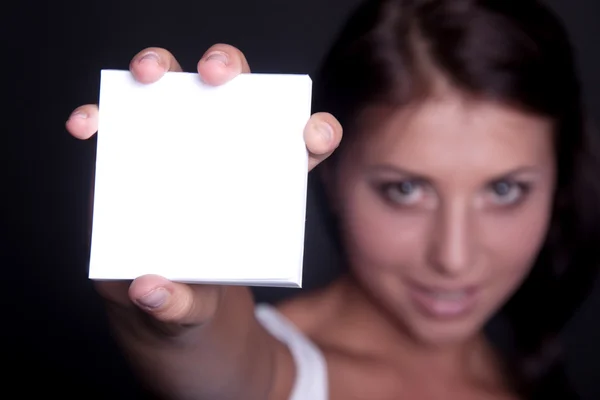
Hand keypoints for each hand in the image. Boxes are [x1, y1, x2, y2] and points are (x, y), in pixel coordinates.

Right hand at [65, 44, 342, 337]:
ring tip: (147, 77)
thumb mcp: (193, 310)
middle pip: (234, 94)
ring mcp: (173, 149)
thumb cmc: (190, 300)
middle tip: (215, 76)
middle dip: (228, 69)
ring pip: (174, 89)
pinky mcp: (130, 156)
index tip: (310, 137)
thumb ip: (180, 307)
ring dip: (161, 70)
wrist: (153, 306)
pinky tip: (89, 126)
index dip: (314, 133)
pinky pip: (115, 123)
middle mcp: (220, 155)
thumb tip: (150, 290)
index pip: (297, 147)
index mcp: (257, 186)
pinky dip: (101, 117)